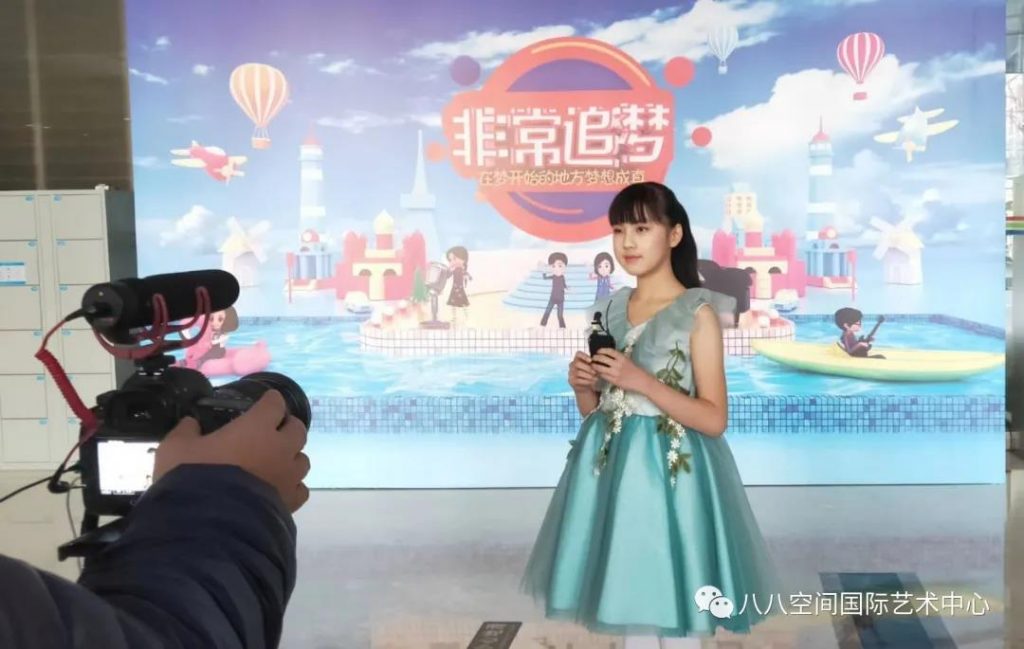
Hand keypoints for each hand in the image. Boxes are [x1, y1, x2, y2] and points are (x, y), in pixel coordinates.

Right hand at [154, 390, 310, 511]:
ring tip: (277, 462)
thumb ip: (186, 432)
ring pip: (302, 460)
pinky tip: (280, 489)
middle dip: (287, 427)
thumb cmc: (192, 477)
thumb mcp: (175, 448)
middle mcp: (280, 448)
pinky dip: (293, 486)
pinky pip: (300, 490)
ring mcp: (288, 476)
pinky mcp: (290, 503)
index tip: (266, 402)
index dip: (271, 401)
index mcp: (257, 427)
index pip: (275, 404)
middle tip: (274, 431)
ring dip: (292, 457)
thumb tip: (190, 424)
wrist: (206, 524)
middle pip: (297, 429)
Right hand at [568, 352, 598, 391]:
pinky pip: (578, 380)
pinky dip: (587, 381)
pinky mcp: (571, 381)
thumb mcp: (593, 368)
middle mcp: (572, 365)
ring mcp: (571, 373)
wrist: (586, 386)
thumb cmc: (590, 374)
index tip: (590, 360)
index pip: (578, 354)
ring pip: (578, 372)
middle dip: (588, 368)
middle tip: (595, 372)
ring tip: (595, 378)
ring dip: (588, 375)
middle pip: (577, 363)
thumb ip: (593, 365)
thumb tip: (596, 365)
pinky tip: (592, 382)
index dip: (584, 356)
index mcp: (578, 359)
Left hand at [592, 348, 648, 392]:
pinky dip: (599, 373)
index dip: (601, 350)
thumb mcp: (627, 360)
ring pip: (600, 367)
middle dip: (595, 357)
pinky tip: (598, 373)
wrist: (641, 381)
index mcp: (622, 357)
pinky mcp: (614, 380)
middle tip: (593, 358)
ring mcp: (615, 373)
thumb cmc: (635, 370)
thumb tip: (607, 355)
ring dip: (594, 366)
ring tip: (593, 365)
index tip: (598, 351)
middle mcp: (618, 364)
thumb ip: (618, 358)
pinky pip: (603, 376)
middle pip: (602, 358)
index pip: (609, 351)